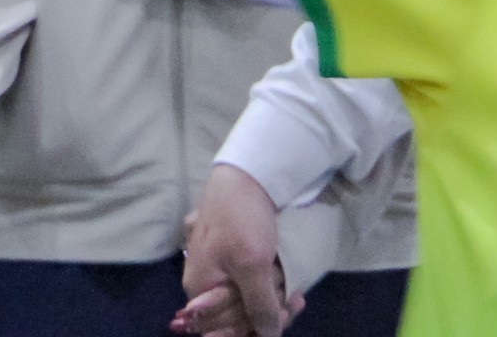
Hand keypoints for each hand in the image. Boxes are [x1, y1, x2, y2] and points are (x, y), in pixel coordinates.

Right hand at [173, 166, 298, 335]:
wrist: (245, 175)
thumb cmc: (241, 219)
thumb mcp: (253, 265)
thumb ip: (259, 305)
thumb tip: (267, 336)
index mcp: (199, 289)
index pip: (222, 329)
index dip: (252, 330)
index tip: (281, 316)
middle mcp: (204, 285)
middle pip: (235, 318)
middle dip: (268, 315)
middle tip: (295, 302)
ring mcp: (218, 272)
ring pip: (247, 303)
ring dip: (273, 302)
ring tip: (296, 295)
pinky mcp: (233, 261)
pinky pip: (251, 287)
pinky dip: (271, 290)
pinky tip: (290, 288)